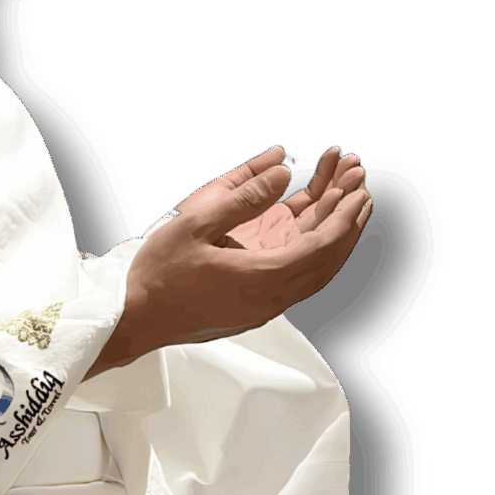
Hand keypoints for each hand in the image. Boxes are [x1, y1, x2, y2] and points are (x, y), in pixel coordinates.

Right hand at [90, 145, 370, 373]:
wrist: (134, 318)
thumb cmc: (158, 279)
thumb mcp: (197, 224)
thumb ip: (245, 198)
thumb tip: (281, 176)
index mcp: (261, 278)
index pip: (321, 245)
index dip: (344, 215)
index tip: (356, 189)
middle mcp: (270, 298)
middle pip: (327, 259)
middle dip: (348, 222)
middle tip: (359, 191)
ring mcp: (264, 306)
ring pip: (315, 271)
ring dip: (333, 237)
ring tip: (343, 208)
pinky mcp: (254, 307)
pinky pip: (297, 279)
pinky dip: (312, 253)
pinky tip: (310, 234)